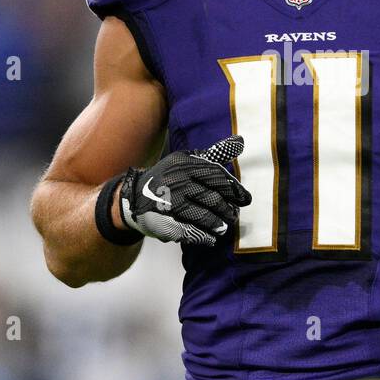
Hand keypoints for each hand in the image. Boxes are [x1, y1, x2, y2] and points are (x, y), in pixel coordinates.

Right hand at [118, 135, 251, 245]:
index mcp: (184, 163)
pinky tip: (210, 238)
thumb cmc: (170, 178)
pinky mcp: (165, 221)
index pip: (216, 176)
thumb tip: (240, 141)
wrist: (134, 196)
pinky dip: (203, 236)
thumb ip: (214, 155)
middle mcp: (176, 180)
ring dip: (217, 224)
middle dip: (227, 209)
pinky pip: (190, 231)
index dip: (233, 189)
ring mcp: (170, 202)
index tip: (245, 199)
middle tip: (234, 215)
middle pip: (212, 197)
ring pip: (203, 215)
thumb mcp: (187, 161)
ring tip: (223, 227)